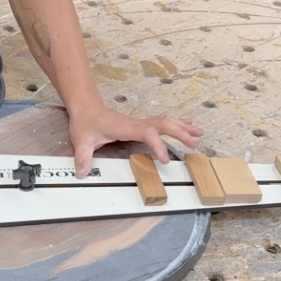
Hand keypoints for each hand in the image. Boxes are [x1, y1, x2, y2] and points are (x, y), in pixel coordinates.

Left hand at [69, 104, 203, 177]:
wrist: (86, 107)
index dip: (158, 145)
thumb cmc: (86, 122)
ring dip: (183, 127)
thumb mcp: (81, 140)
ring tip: (199, 134)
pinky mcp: (140, 124)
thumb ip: (82, 157)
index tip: (166, 159)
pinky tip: (188, 124)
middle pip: (164, 124)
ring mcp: (139, 122)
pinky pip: (162, 122)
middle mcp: (136, 123)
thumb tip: (82, 173)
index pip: (147, 132)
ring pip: (166, 121)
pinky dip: (177, 123)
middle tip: (195, 143)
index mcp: (125, 127)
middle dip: (180, 132)